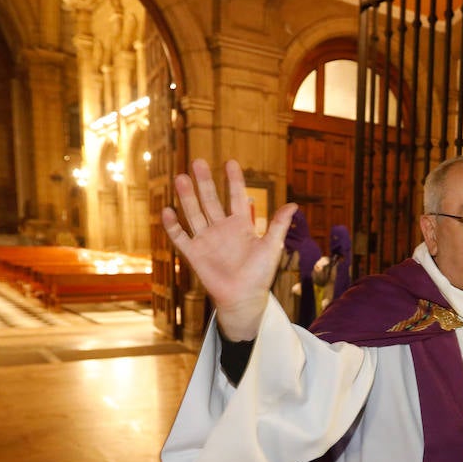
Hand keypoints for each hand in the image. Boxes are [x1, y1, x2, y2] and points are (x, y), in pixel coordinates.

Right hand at [162, 159, 296, 339]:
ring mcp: (206, 240)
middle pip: (211, 200)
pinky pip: (181, 237)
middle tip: (198, 162)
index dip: (234, 180)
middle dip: (205, 182)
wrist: (244, 299)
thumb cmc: (260, 275)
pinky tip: (168, 211)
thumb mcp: (272, 247)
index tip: (230, 162)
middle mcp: (222, 229)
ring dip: (187, 197)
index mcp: (241, 225)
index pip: (237, 197)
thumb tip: (294, 204)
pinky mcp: (194, 254)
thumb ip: (279, 225)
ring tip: (181, 178)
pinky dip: (173, 226)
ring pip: (194, 213)